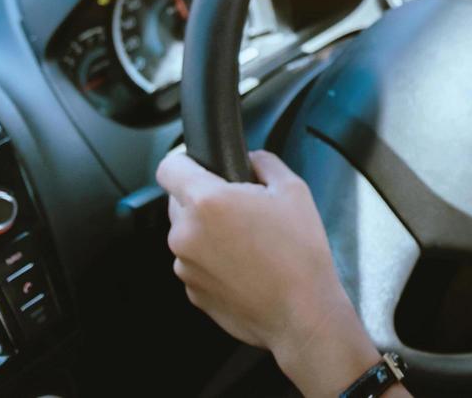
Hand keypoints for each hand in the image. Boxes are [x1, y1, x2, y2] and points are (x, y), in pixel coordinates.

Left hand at [157, 149, 379, 392]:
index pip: (169, 167)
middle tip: (241, 208)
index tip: (197, 164)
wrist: (302, 312)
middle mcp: (187, 234)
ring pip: (188, 235)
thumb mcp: (293, 190)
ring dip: (209, 233)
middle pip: (178, 201)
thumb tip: (251, 159)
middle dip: (204, 199)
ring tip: (248, 243)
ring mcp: (185, 266)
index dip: (184, 161)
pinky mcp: (192, 292)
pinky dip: (213, 261)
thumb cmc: (299, 254)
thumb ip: (264, 163)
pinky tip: (244, 266)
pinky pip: (196, 264)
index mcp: (208, 202)